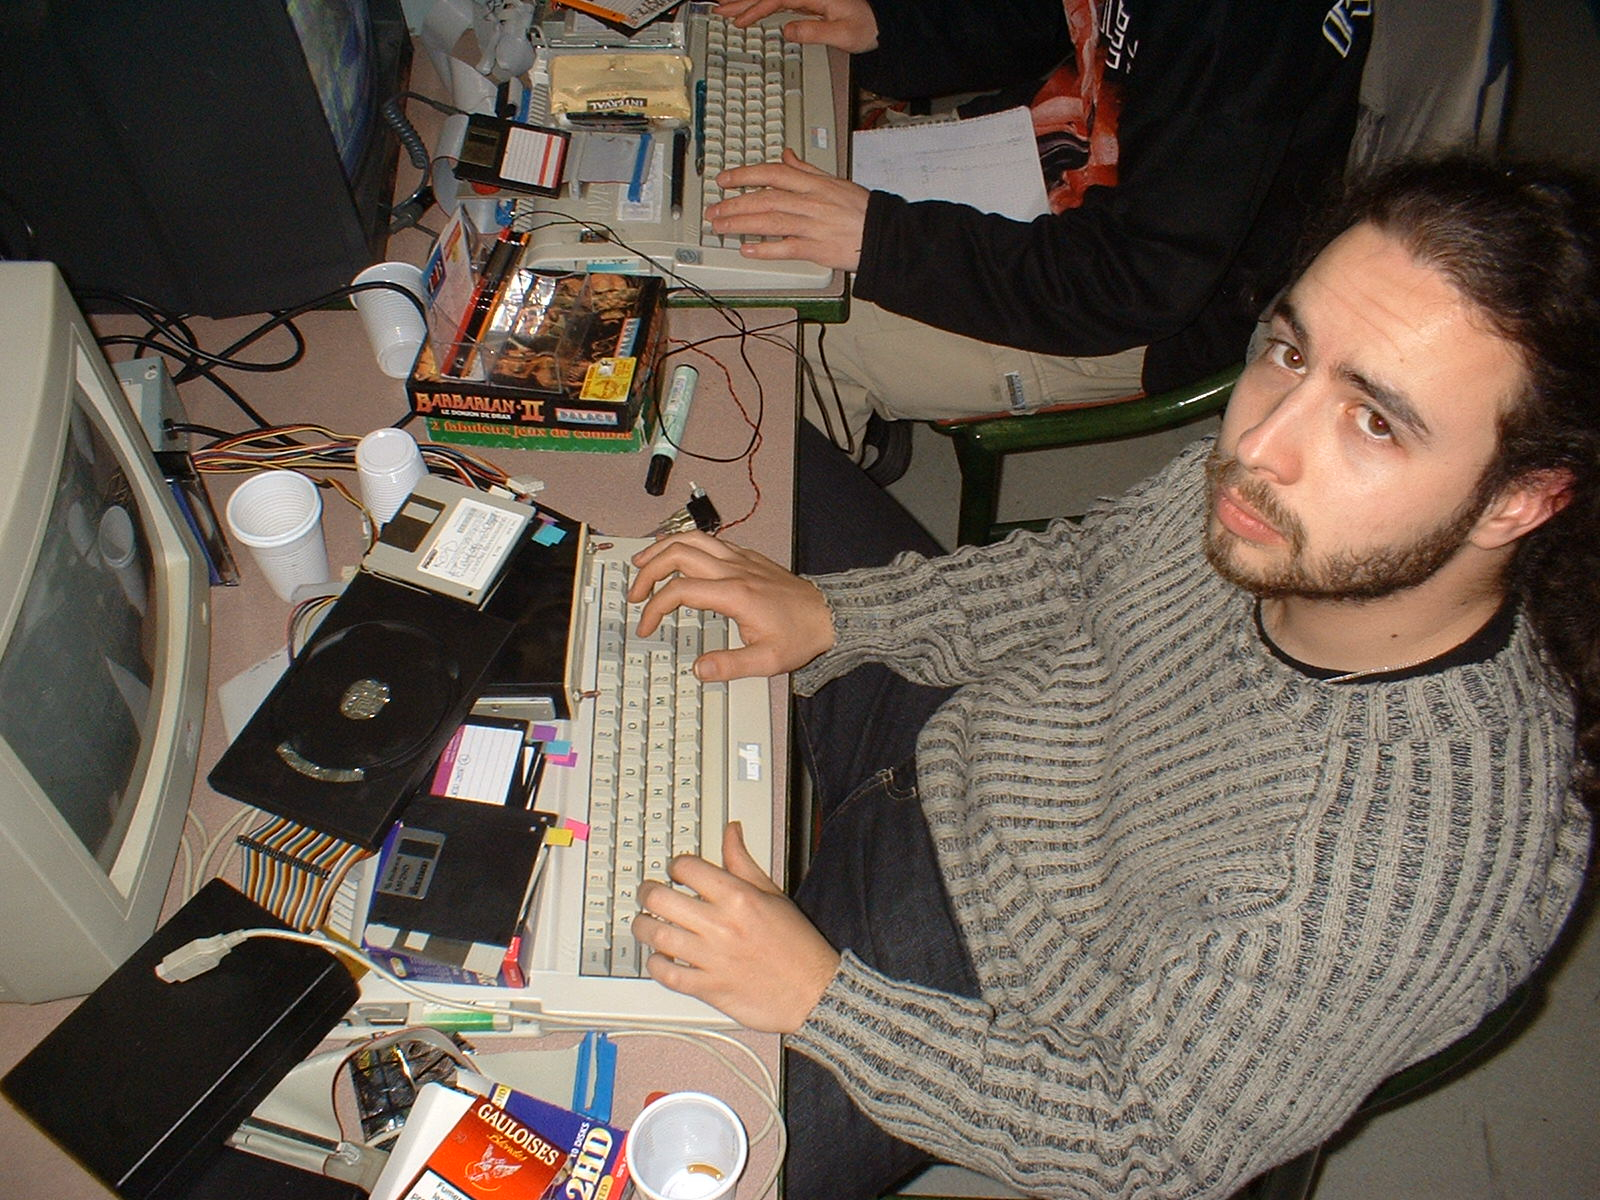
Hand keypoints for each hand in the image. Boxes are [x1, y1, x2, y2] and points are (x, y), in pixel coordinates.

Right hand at [628, 531, 834, 679]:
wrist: (828, 614)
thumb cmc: (801, 635)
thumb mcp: (767, 661)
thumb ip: (729, 666)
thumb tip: (698, 670)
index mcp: (735, 594)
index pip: (680, 591)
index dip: (654, 608)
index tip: (646, 626)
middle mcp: (734, 570)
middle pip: (678, 554)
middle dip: (649, 571)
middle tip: (634, 592)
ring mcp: (741, 560)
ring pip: (692, 538)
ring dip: (662, 548)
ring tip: (642, 563)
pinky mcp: (747, 557)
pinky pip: (710, 540)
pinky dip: (685, 544)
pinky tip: (677, 555)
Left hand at [633, 824, 840, 1031]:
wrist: (814, 992)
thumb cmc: (797, 945)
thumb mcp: (773, 893)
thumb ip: (743, 862)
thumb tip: (731, 832)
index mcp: (739, 897)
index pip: (687, 868)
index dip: (675, 866)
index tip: (676, 871)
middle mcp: (722, 926)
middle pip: (660, 899)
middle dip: (647, 893)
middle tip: (648, 894)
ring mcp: (712, 958)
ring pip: (657, 936)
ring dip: (643, 927)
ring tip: (647, 924)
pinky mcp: (709, 988)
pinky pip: (667, 975)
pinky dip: (656, 964)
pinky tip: (660, 957)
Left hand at [706, 150, 869, 272]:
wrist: (883, 235)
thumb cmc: (860, 210)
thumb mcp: (834, 181)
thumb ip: (806, 170)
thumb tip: (786, 155)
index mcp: (814, 183)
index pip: (773, 173)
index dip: (745, 175)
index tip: (725, 180)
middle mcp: (810, 202)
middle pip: (765, 198)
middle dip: (735, 203)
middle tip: (714, 210)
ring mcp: (813, 226)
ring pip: (770, 221)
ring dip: (742, 224)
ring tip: (721, 227)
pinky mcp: (817, 249)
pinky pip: (786, 248)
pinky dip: (765, 249)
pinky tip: (747, 249)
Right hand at [714, 0, 878, 52]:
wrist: (880, 26)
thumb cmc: (866, 28)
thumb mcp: (842, 34)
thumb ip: (813, 32)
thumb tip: (787, 31)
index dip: (755, 8)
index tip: (739, 20)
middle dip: (742, 1)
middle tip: (719, 9)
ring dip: (747, 3)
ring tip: (725, 9)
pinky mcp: (806, 4)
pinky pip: (776, 3)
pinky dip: (760, 7)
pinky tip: (749, 13)